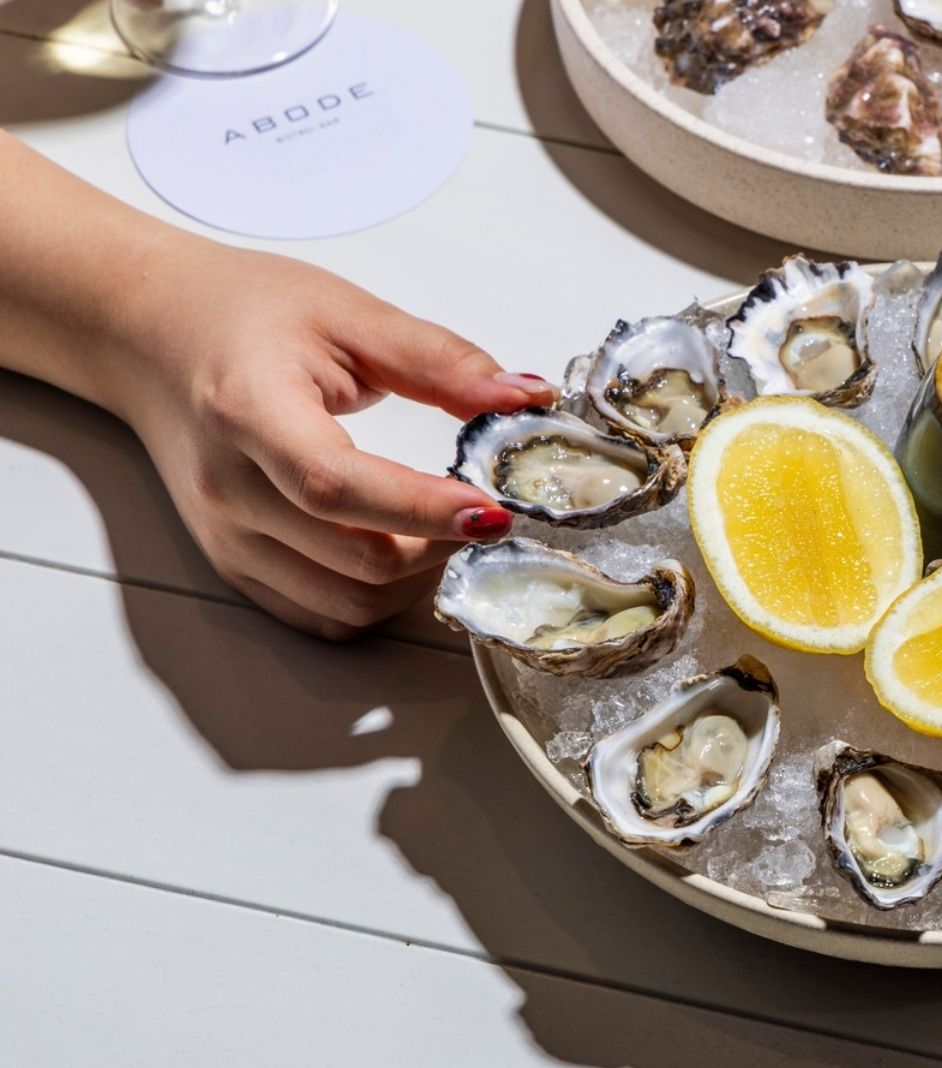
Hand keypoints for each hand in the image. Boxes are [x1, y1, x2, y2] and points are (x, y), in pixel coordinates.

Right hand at [107, 242, 554, 638]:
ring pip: (345, 604)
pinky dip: (375, 599)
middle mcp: (228, 488)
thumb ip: (441, 361)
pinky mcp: (234, 562)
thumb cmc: (240, 313)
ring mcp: (226, 536)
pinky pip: (318, 615)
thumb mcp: (349, 314)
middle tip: (482, 507)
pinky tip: (403, 551)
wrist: (150, 332)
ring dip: (415, 583)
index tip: (492, 508)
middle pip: (355, 561)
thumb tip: (525, 398)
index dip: (423, 510)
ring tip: (445, 527)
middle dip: (440, 546)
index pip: (338, 487)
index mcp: (249, 412)